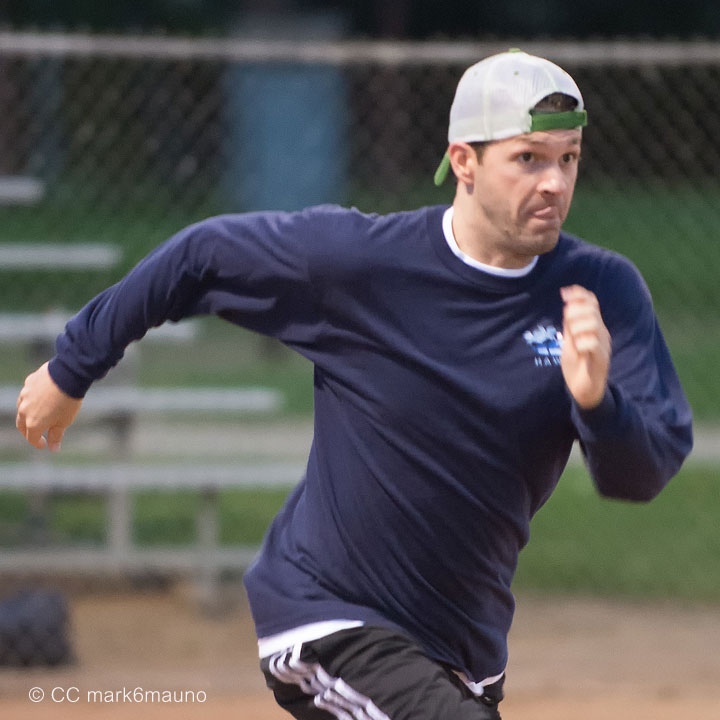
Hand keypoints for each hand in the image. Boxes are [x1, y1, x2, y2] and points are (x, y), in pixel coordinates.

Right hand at [16, 362, 82, 450]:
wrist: (68, 375)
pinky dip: (32, 400)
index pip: (31, 438)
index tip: (44, 445)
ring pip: (22, 408)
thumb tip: (53, 448)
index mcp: (33, 423)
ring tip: (38, 417)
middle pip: (22, 425)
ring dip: (28, 415)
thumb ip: (56, 435)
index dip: (37, 443)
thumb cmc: (68, 401)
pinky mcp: (28, 383)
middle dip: (28, 432)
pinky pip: (27, 394)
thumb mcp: (64, 421)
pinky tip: (40, 399)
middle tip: (36, 434)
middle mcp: (24, 410)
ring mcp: (24, 395)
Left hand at [560, 285, 610, 408]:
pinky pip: (592, 343)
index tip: (564, 292)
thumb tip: (568, 303)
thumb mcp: (570, 340)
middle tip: (568, 326)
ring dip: (576, 329)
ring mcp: (603, 345)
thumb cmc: (577, 364)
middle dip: (574, 313)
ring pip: (592, 324)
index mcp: (594, 326)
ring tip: (573, 340)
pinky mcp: (600, 359)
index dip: (579, 294)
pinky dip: (581, 344)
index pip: (592, 302)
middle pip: (591, 310)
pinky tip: (578, 350)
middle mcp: (601, 333)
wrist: (584, 390)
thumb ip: (570, 324)